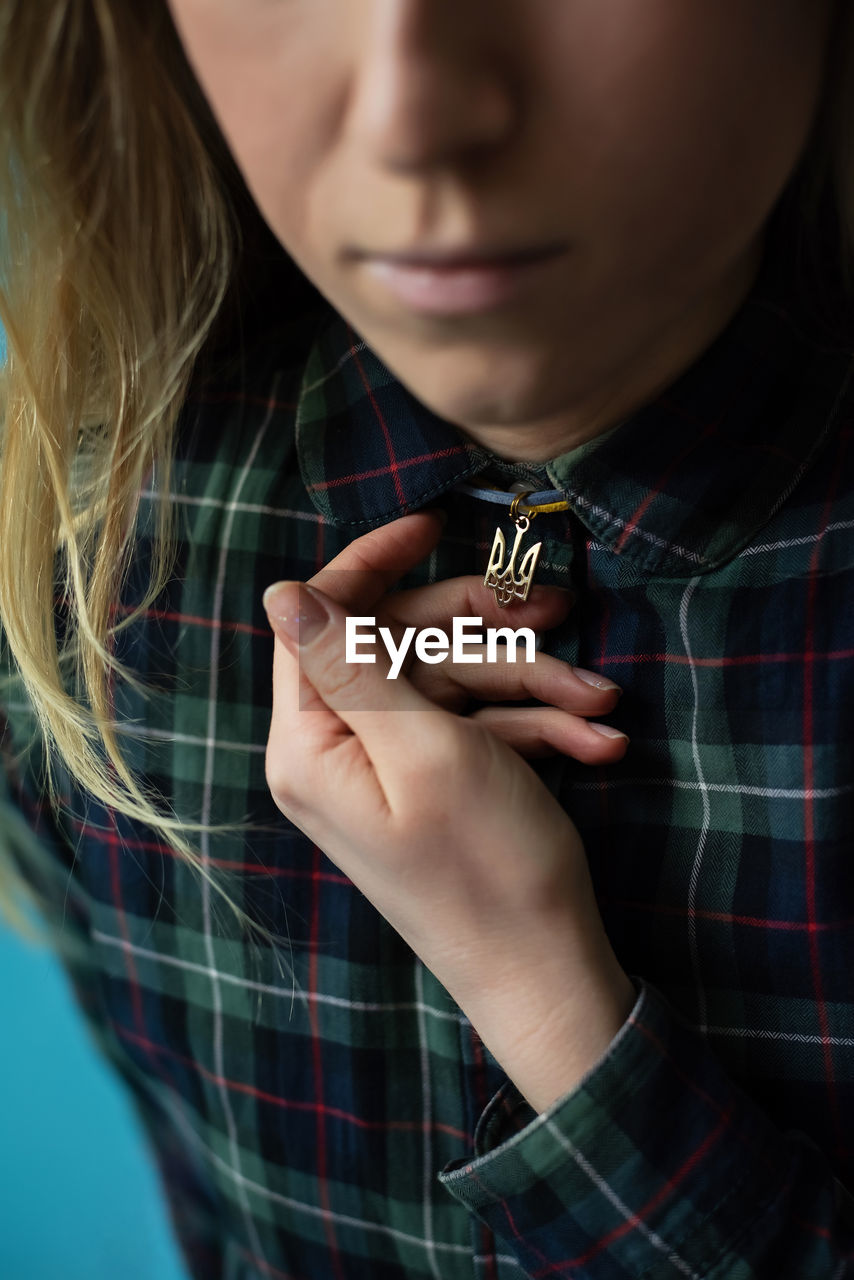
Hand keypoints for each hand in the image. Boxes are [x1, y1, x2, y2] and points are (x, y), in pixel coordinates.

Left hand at [262, 513, 635, 1110]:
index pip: (320, 620)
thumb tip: (283, 592)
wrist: (546, 974)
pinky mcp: (439, 784)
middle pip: (403, 645)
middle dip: (486, 631)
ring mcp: (393, 770)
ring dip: (533, 686)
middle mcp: (341, 752)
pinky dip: (537, 727)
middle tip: (559, 609)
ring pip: (456, 683)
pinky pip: (480, 729)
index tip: (436, 524)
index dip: (374, 563)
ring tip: (602, 700)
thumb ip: (354, 666)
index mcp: (312, 743)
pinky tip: (597, 740)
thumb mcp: (426, 748)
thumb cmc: (487, 867)